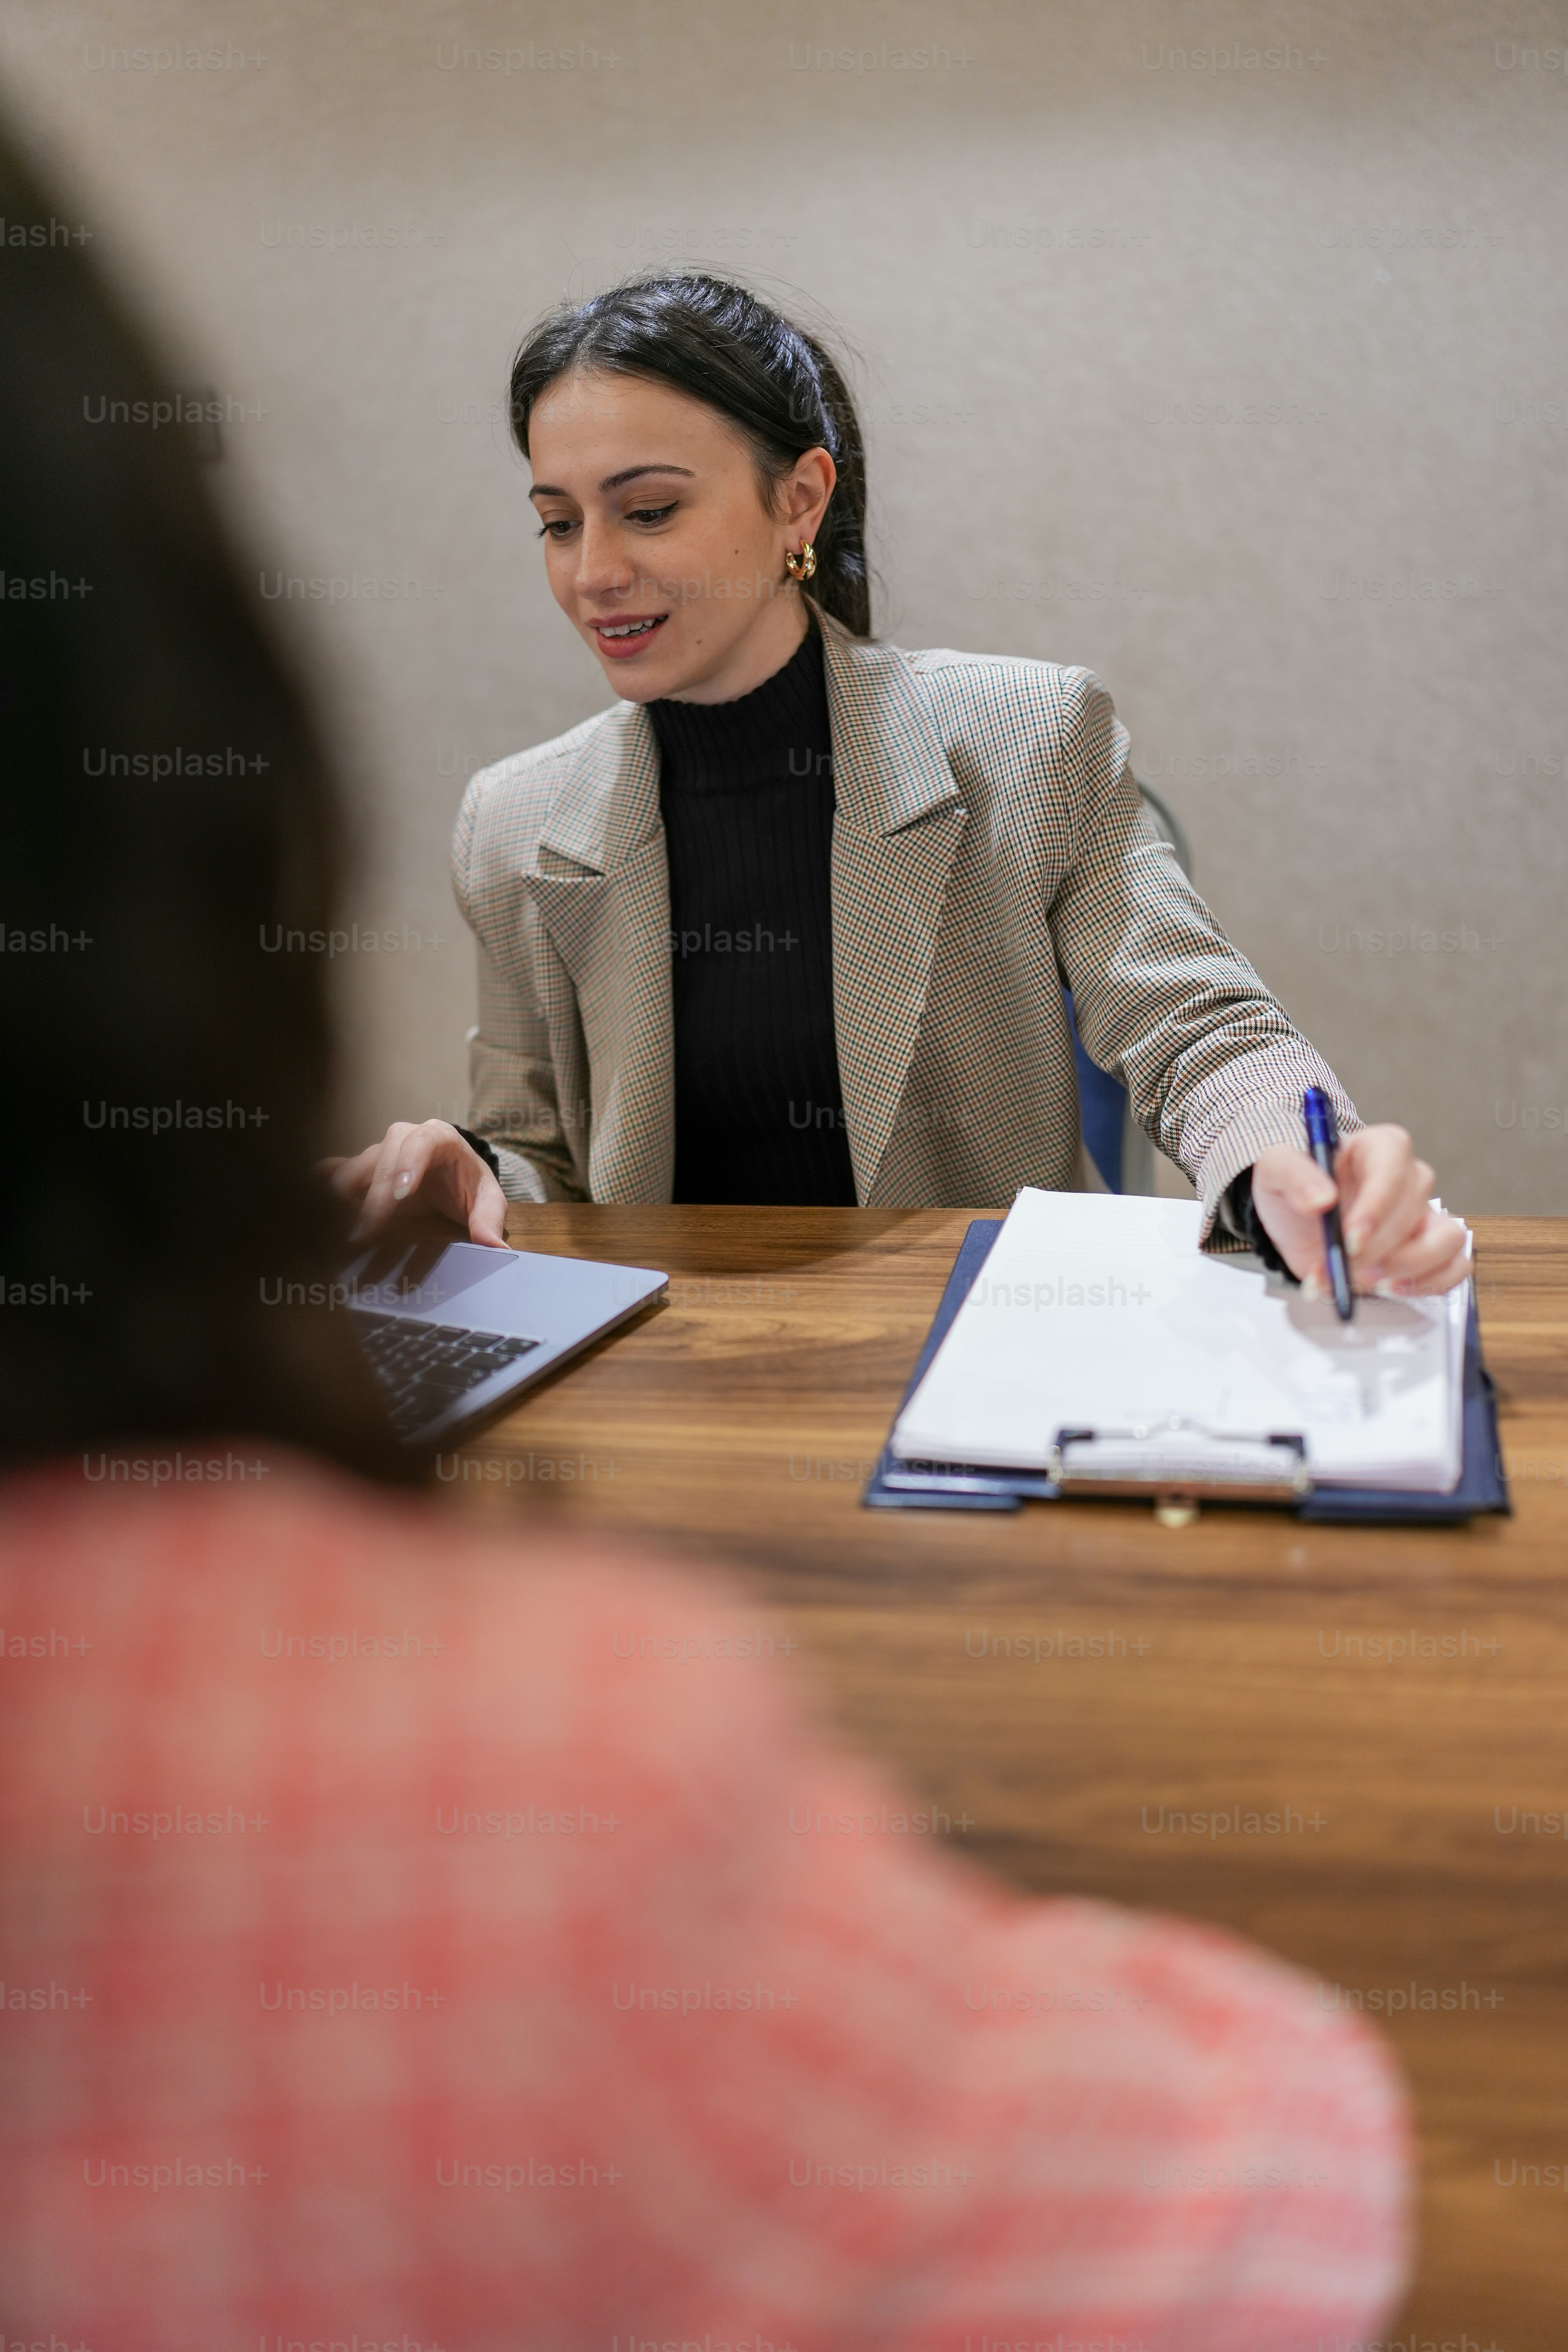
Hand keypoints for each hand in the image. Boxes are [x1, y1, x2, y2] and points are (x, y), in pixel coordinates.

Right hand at [321, 1120, 509, 1249]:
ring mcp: (379, 1151)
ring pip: (357, 1166)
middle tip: (364, 1233)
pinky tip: (308, 1196)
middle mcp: (405, 1137)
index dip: (408, 1164)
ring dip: (344, 1195)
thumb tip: (495, 1247)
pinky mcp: (363, 1167)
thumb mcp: (487, 1200)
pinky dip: (324, 1182)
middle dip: (374, 1197)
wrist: (454, 1175)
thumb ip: (490, 1219)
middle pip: (383, 1159)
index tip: (400, 1194)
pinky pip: (338, 1169)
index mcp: (439, 1137)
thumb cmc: (470, 1185)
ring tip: (332, 1225)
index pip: (422, 1142)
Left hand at [1251, 1126, 1468, 1297]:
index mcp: (1378, 1148)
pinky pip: (1455, 1265)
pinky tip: (1391, 1288)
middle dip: (1377, 1250)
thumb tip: (1322, 1198)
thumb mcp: (1276, 1170)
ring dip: (1409, 1268)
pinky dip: (1429, 1283)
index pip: (1392, 1170)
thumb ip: (1293, 1175)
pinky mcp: (1427, 1247)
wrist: (1297, 1221)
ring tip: (1366, 1280)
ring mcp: (1423, 1215)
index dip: (1376, 1209)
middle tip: (1342, 1268)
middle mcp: (1408, 1179)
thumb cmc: (1294, 1189)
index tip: (1351, 1240)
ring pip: (1447, 1239)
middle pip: (1414, 1212)